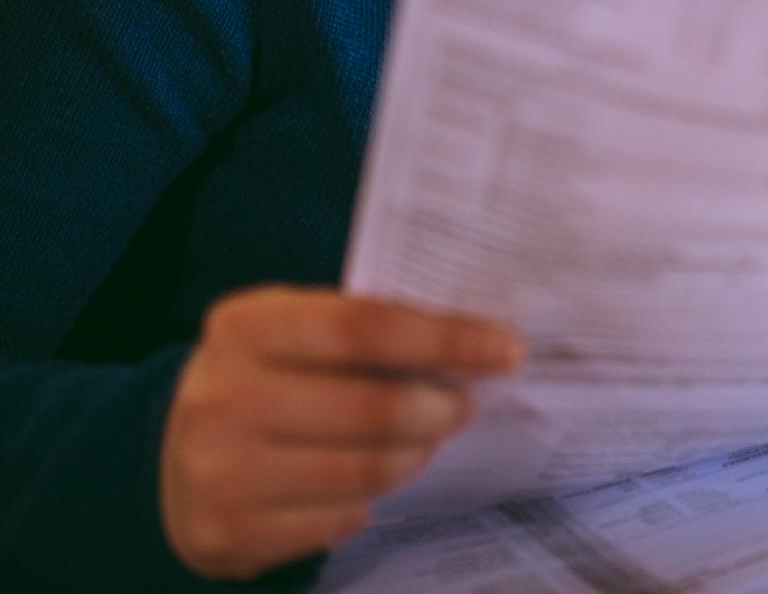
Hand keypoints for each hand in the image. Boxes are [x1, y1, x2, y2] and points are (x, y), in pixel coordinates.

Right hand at [160, 286, 522, 580]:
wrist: (170, 458)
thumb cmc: (266, 379)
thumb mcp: (297, 333)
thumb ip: (371, 330)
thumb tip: (479, 343)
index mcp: (247, 325)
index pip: (367, 326)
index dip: (446, 338)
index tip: (506, 349)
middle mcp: (224, 395)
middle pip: (376, 408)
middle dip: (441, 408)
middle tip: (463, 405)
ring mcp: (219, 470)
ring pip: (367, 471)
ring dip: (414, 456)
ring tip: (422, 442)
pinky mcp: (228, 532)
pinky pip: (341, 520)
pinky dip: (370, 500)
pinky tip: (364, 483)